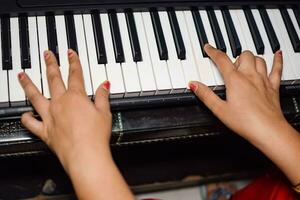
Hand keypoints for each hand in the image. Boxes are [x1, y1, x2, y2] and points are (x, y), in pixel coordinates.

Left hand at [18, 49, 111, 171]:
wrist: (85, 155)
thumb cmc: (95, 136)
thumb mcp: (104, 112)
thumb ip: (102, 97)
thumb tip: (104, 85)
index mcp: (76, 97)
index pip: (75, 74)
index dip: (73, 61)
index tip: (70, 53)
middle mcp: (60, 103)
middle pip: (53, 79)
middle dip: (50, 64)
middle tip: (46, 54)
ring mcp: (50, 116)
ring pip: (34, 96)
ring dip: (28, 84)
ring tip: (22, 75)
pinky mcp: (45, 131)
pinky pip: (31, 122)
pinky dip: (26, 117)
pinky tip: (25, 113)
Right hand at [189, 44, 285, 141]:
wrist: (268, 130)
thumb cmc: (245, 122)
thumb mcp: (219, 109)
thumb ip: (206, 95)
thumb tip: (194, 84)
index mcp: (235, 80)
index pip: (221, 59)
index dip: (213, 51)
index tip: (208, 47)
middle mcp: (250, 76)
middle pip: (242, 55)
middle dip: (234, 57)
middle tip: (228, 65)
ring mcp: (263, 80)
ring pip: (258, 59)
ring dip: (250, 58)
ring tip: (244, 63)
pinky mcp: (273, 87)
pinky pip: (277, 68)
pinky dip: (277, 59)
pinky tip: (277, 53)